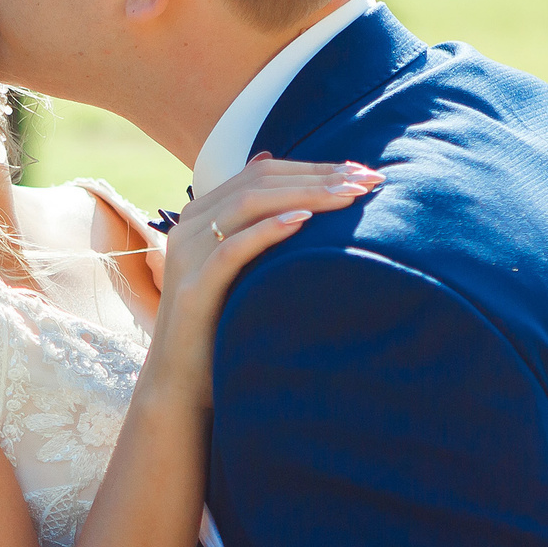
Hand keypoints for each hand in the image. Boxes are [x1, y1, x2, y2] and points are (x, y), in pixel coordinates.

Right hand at [139, 155, 382, 408]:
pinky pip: (231, 249)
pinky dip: (268, 231)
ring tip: (349, 197)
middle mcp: (188, 227)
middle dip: (319, 177)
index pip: (262, 172)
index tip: (362, 174)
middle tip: (368, 181)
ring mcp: (187, 255)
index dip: (314, 167)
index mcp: (200, 215)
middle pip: (259, 181)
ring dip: (304, 195)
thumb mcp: (238, 269)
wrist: (179, 383)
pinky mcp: (193, 289)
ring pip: (247, 205)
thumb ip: (252, 226)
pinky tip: (304, 222)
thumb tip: (270, 163)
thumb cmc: (219, 325)